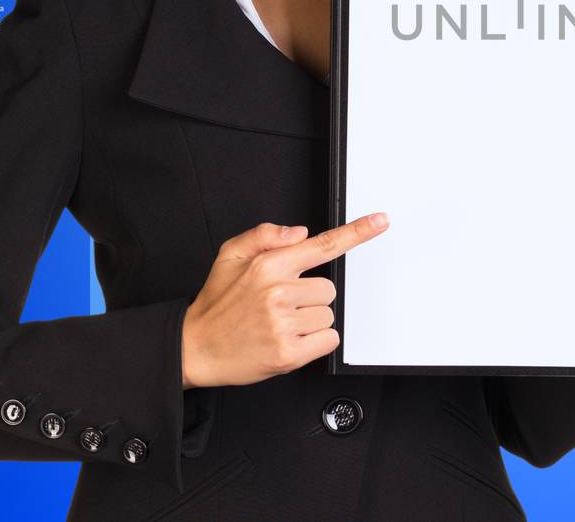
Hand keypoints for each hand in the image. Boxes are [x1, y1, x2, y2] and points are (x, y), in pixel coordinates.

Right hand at [180, 214, 389, 388]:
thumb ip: (263, 235)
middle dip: (310, 298)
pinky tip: (288, 341)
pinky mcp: (288, 353)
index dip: (356, 233)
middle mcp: (277, 292)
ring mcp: (283, 323)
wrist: (194, 348)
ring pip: (328, 315)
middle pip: (329, 289)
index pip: (322, 245)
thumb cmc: (216, 303)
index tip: (380, 221)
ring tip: (278, 325)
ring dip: (310, 321)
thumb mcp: (229, 256)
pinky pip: (328, 340)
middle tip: (280, 307)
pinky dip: (314, 343)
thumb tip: (300, 232)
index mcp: (267, 265)